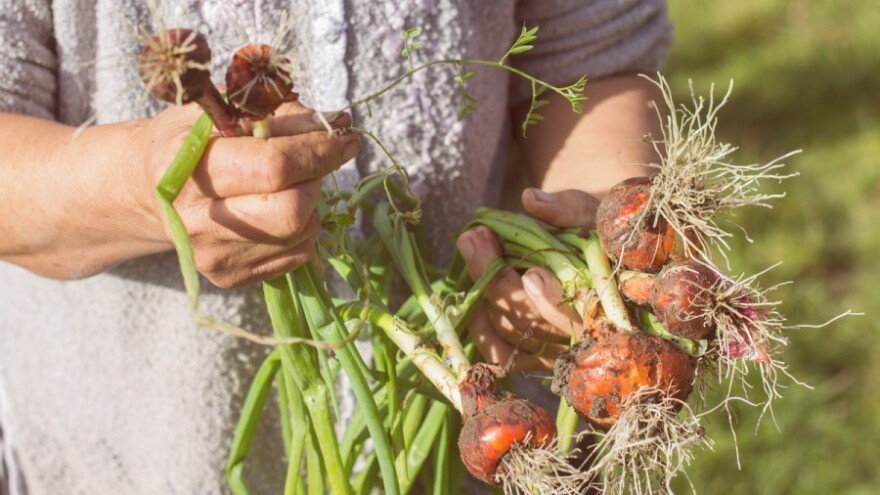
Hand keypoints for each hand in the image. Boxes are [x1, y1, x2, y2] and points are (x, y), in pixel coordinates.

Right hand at [140, 101, 359, 287]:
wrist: (146, 190)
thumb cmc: (188, 141)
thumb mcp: (221, 111)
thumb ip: (276, 115)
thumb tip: (337, 124)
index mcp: (187, 168)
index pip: (274, 167)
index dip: (318, 151)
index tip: (344, 137)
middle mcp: (196, 221)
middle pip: (293, 211)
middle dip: (316, 179)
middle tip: (310, 161)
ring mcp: (213, 256)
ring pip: (301, 232)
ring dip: (310, 202)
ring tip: (285, 183)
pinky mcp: (230, 277)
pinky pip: (297, 252)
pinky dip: (302, 226)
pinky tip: (276, 208)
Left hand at [456, 188, 599, 370]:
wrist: (603, 249)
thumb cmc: (602, 231)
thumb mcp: (595, 213)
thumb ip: (569, 210)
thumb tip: (531, 200)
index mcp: (607, 307)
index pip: (577, 319)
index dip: (552, 302)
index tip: (532, 274)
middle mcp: (581, 338)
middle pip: (532, 324)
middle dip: (497, 279)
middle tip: (476, 237)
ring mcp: (555, 350)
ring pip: (510, 332)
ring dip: (482, 290)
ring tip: (472, 245)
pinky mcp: (533, 356)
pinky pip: (499, 352)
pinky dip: (480, 323)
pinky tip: (471, 288)